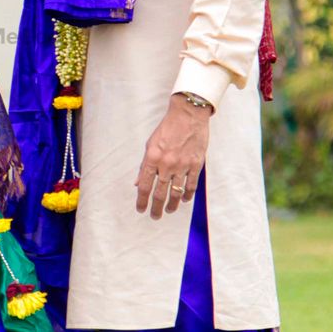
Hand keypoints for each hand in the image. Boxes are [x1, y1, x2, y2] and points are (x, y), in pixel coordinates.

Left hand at [134, 95, 210, 218]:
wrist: (188, 115)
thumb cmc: (168, 128)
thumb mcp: (150, 144)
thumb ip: (144, 165)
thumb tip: (137, 182)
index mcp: (152, 158)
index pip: (144, 185)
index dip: (141, 200)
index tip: (140, 209)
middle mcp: (166, 164)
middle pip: (159, 193)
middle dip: (156, 208)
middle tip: (155, 216)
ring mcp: (182, 165)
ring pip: (175, 193)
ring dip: (171, 205)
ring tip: (168, 210)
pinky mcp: (195, 164)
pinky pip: (191, 186)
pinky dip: (187, 195)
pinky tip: (183, 200)